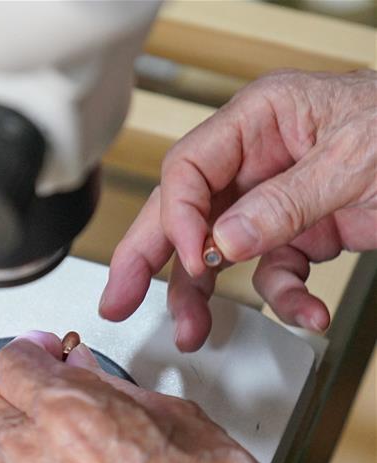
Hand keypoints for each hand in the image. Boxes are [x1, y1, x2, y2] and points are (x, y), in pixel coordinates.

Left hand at [0, 332, 327, 462]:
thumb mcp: (172, 415)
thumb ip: (106, 387)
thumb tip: (76, 368)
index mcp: (71, 416)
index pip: (9, 363)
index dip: (28, 352)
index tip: (42, 353)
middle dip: (7, 388)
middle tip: (39, 387)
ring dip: (23, 439)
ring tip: (71, 445)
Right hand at [100, 69, 376, 351]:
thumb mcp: (354, 160)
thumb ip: (285, 202)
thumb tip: (224, 241)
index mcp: (260, 121)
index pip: (188, 169)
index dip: (177, 217)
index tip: (189, 258)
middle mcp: (258, 159)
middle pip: (183, 211)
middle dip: (149, 260)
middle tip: (119, 298)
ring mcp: (277, 199)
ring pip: (218, 251)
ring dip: (208, 295)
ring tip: (194, 331)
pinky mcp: (302, 232)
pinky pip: (274, 271)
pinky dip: (286, 298)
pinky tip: (305, 310)